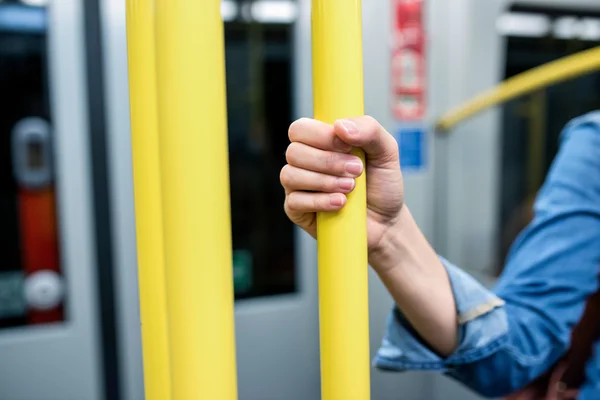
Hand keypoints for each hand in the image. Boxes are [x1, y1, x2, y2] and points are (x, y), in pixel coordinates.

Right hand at [280, 116, 403, 256]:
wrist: (387, 221)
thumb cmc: (382, 184)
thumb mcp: (386, 151)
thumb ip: (369, 130)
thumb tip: (340, 126)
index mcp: (320, 142)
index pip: (300, 129)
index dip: (321, 135)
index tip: (348, 146)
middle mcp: (304, 162)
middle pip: (294, 152)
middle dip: (328, 161)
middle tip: (356, 170)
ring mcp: (298, 187)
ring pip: (291, 175)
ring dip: (324, 181)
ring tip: (350, 188)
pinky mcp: (297, 210)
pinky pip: (294, 201)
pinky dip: (320, 201)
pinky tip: (340, 203)